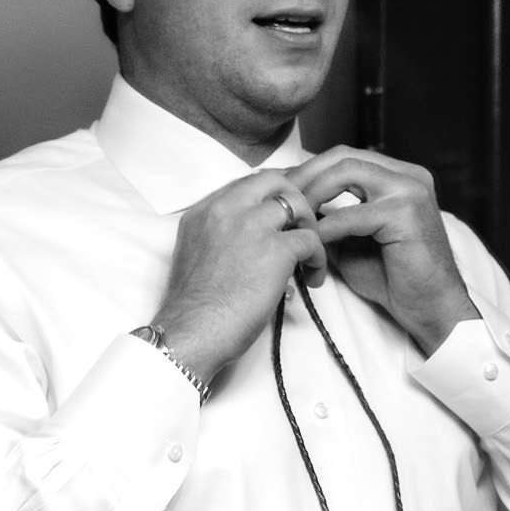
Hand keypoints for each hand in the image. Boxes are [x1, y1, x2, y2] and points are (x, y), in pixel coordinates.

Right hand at [155, 171, 327, 382]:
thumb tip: (253, 246)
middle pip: (273, 180)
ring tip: (308, 253)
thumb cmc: (192, 308)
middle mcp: (225, 210)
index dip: (270, 194)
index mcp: (202, 212)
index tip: (282, 210)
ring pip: (297, 203)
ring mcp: (250, 226)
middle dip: (294, 197)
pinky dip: (318, 259)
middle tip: (301, 223)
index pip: (245, 184)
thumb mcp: (195, 256)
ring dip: (309, 226)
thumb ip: (219, 238)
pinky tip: (311, 278)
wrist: (192, 330)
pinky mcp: (275, 249)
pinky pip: (311, 239)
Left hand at [286, 146, 479, 352]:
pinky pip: (351, 214)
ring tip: (292, 220)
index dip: (307, 171)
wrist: (429, 307)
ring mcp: (410, 190)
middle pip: (342, 157)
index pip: (343, 157)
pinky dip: (325, 228)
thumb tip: (289, 210)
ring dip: (311, 195)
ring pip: (346, 174)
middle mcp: (408, 175)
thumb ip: (328, 218)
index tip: (279, 192)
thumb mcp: (351, 239)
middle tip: (278, 202)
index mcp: (398, 176)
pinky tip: (311, 243)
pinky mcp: (406, 214)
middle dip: (304, 177)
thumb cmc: (392, 276)